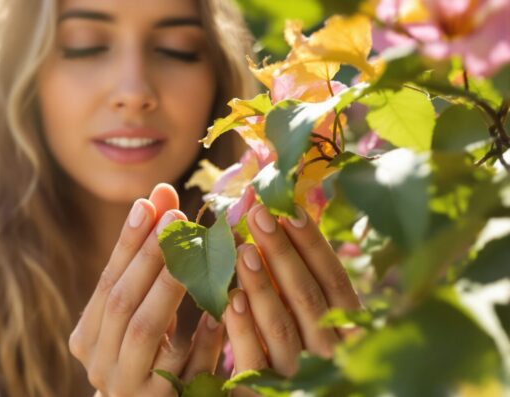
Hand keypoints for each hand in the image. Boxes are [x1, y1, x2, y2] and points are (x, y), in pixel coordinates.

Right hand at [70, 184, 225, 396]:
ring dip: (169, 285)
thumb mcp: (142, 312)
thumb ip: (146, 262)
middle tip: (176, 217)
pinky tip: (220, 306)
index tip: (149, 203)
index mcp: (87, 336)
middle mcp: (97, 362)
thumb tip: (161, 194)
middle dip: (148, 255)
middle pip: (121, 301)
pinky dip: (201, 336)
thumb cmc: (150, 358)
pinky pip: (181, 364)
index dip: (128, 242)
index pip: (107, 281)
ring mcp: (124, 386)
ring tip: (192, 250)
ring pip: (144, 328)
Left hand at [225, 203, 360, 376]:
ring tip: (241, 251)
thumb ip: (298, 260)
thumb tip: (290, 200)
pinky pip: (254, 356)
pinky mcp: (265, 387)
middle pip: (307, 297)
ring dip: (261, 285)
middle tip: (258, 215)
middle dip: (281, 252)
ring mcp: (299, 371)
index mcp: (345, 325)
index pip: (334, 280)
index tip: (289, 209)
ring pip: (281, 325)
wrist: (273, 395)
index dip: (312, 244)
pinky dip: (243, 326)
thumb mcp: (301, 300)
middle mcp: (329, 350)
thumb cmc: (291, 334)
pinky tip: (230, 298)